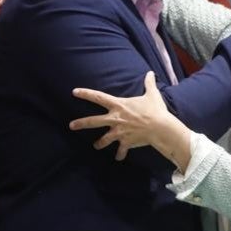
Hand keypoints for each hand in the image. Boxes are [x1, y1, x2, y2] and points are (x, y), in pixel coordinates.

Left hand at [69, 71, 192, 167]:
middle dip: (81, 124)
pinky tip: (119, 158)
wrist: (160, 127)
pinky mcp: (126, 142)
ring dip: (100, 144)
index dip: (86, 94)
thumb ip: (149, 83)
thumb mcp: (152, 94)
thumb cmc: (155, 110)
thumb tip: (151, 73)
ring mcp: (119, 132)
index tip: (74, 92)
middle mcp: (115, 119)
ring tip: (96, 146)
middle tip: (71, 126)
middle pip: (93, 121)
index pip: (98, 97)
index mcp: (119, 106)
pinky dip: (120, 155)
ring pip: (104, 139)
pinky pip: (121, 150)